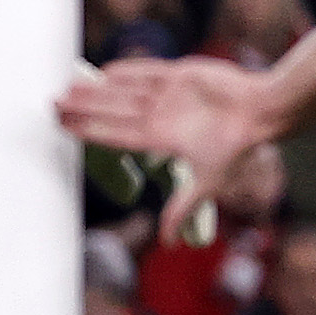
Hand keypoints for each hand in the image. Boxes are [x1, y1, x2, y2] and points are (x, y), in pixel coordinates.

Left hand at [55, 58, 280, 244]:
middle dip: (83, 109)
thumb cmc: (238, 147)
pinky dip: (126, 71)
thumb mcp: (207, 182)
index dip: (89, 131)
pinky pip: (147, 72)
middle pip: (112, 111)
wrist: (262, 111)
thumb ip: (183, 207)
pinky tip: (102, 71)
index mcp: (163, 139)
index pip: (115, 135)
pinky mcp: (180, 75)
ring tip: (69, 87)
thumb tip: (167, 244)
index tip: (64, 127)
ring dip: (96, 90)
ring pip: (123, 92)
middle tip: (53, 104)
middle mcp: (161, 117)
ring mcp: (169, 95)